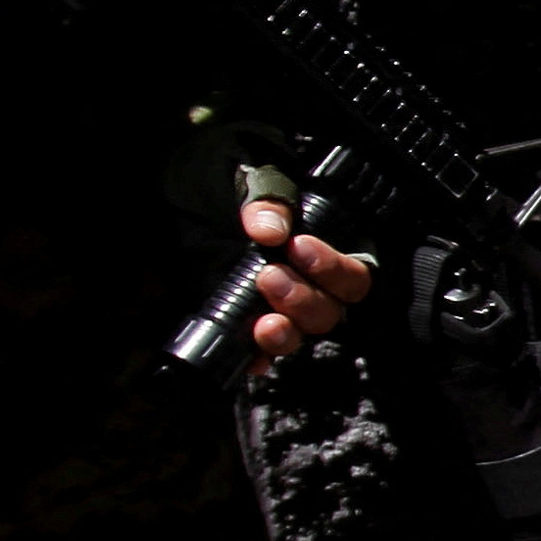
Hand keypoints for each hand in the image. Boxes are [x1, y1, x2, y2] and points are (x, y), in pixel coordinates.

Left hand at [233, 193, 374, 368]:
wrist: (188, 213)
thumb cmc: (234, 197)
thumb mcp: (255, 184)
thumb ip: (268, 200)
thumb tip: (270, 229)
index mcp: (322, 254)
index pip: (352, 276)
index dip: (332, 268)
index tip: (298, 246)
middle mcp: (309, 288)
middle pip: (330, 312)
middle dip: (303, 299)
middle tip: (270, 277)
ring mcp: (282, 313)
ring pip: (303, 335)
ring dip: (287, 332)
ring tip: (263, 322)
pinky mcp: (253, 332)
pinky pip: (265, 355)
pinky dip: (259, 356)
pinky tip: (250, 355)